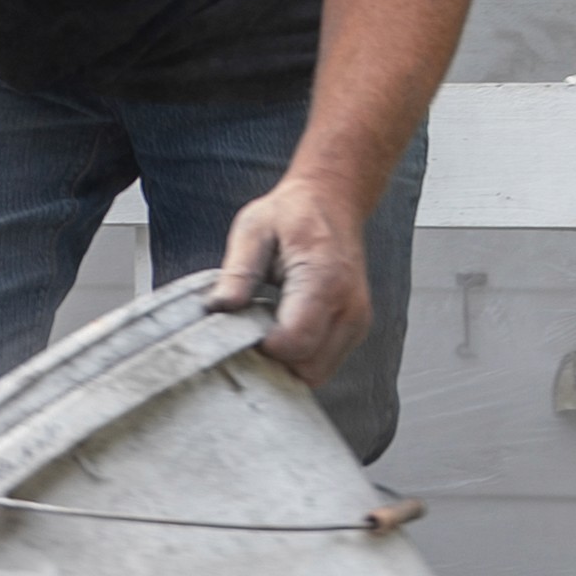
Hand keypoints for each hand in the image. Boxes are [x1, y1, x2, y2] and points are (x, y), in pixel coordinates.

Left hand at [214, 170, 372, 388]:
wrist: (333, 201)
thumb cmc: (293, 213)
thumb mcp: (253, 229)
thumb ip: (238, 271)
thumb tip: (219, 309)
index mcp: (324, 280)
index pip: (294, 342)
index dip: (260, 349)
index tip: (236, 334)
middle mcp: (349, 307)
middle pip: (306, 368)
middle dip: (270, 364)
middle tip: (240, 340)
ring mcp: (356, 323)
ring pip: (316, 374)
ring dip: (283, 366)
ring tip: (258, 335)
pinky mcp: (353, 331)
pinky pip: (322, 365)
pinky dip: (297, 362)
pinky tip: (275, 336)